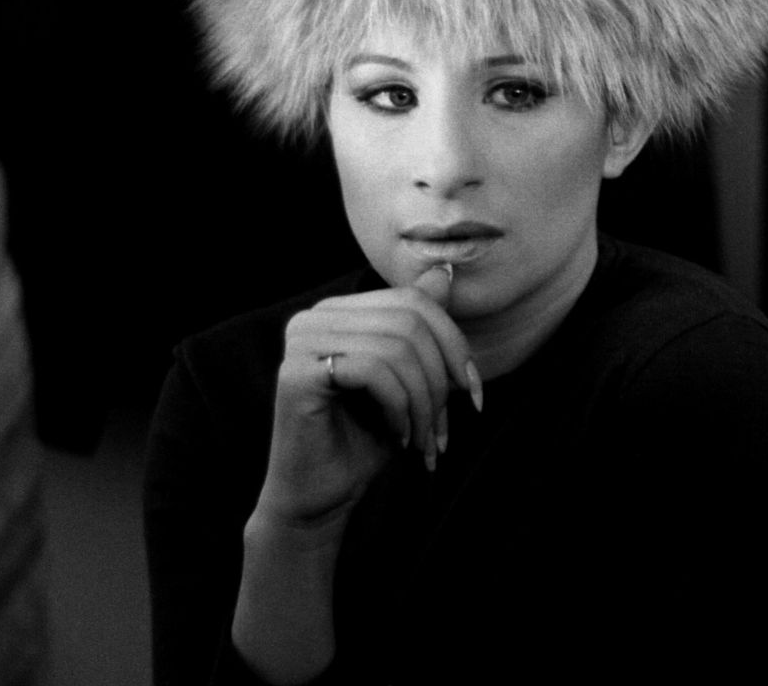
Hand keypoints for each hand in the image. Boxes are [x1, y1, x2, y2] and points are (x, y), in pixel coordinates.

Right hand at [255, 266, 483, 527]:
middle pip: (410, 321)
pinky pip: (373, 370)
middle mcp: (315, 316)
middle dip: (440, 379)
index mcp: (340, 310)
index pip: (415, 301)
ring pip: (396, 347)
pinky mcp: (294, 373)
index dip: (454, 344)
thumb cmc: (366, 437)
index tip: (473, 393)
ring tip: (422, 440)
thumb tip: (445, 271)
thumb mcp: (408, 377)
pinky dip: (399, 407)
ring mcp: (300, 340)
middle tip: (442, 429)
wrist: (321, 495)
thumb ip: (420, 327)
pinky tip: (397, 436)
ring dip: (423, 402)